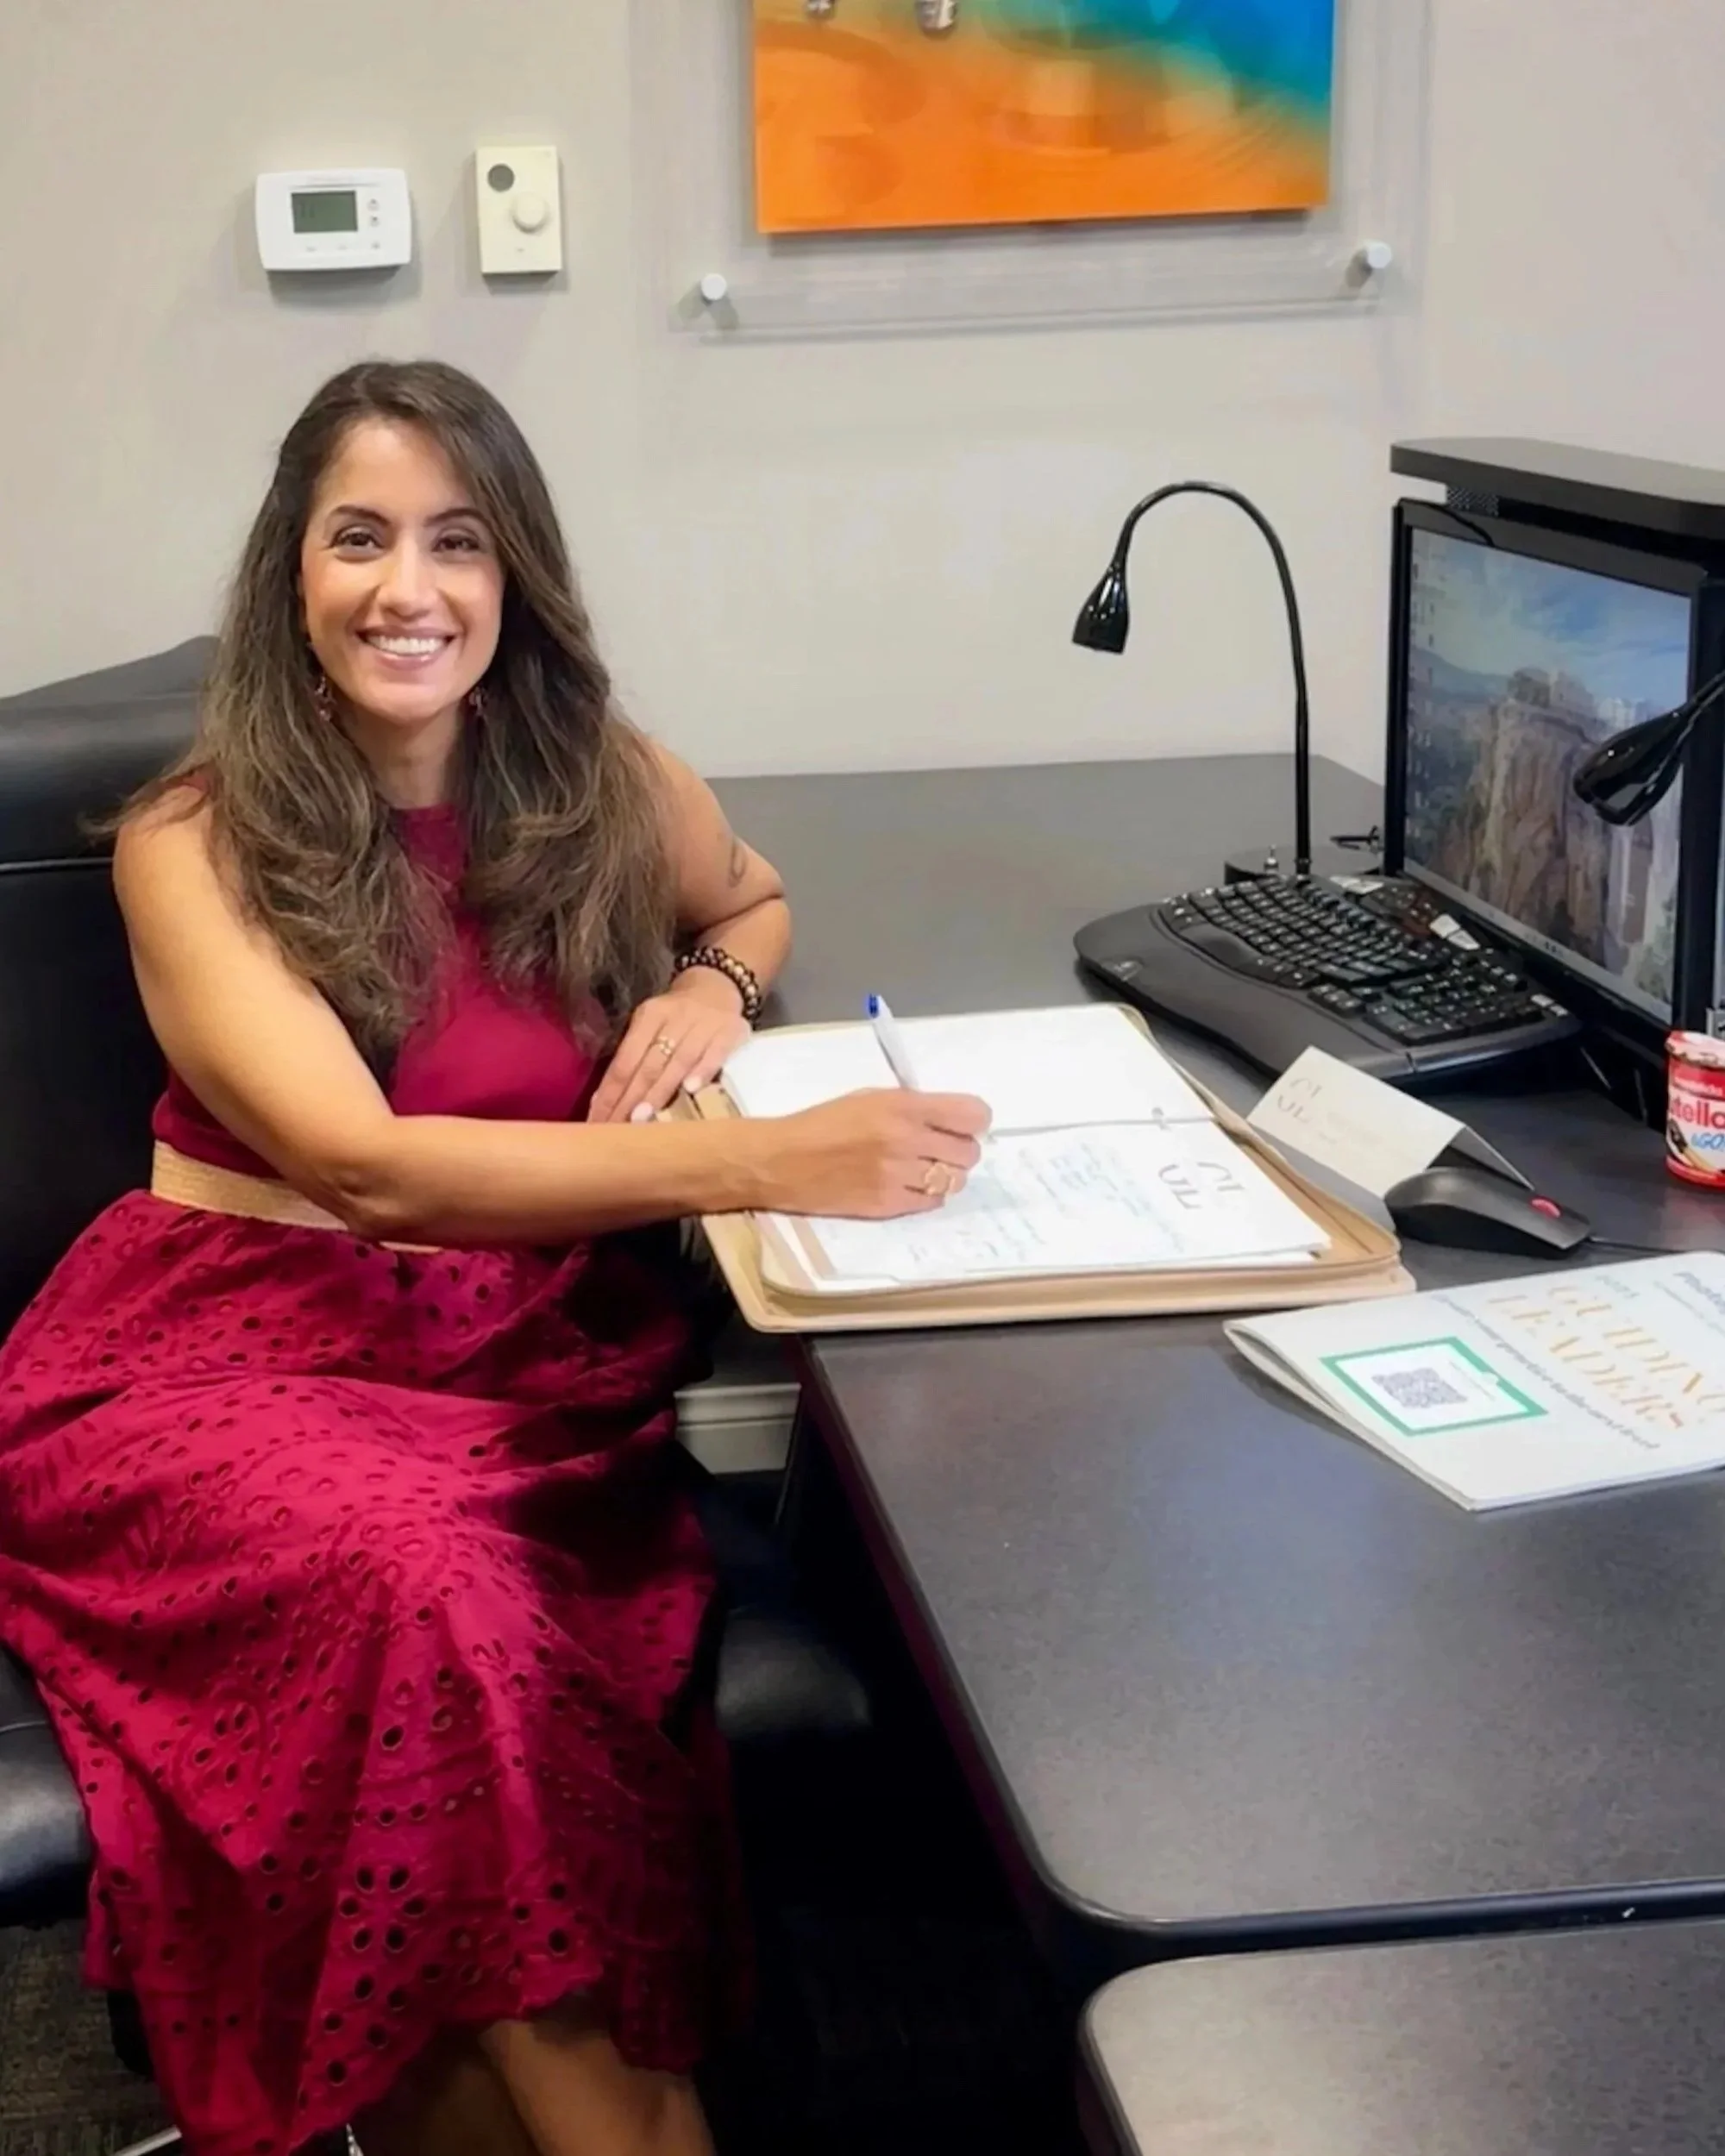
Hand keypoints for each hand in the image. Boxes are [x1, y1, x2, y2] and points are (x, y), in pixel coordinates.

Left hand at [589, 978, 751, 1124]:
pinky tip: (691, 1089)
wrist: (718, 986)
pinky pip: (715, 1053)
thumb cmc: (676, 1017)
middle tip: (616, 1127)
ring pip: (678, 1061)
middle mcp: (674, 1018)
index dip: (611, 1091)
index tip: (598, 1120)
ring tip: (643, 1118)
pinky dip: (703, 1070)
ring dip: (660, 1090)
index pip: (625, 1060)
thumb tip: (607, 1100)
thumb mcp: (652, 1025)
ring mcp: (703, 1024)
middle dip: (630, 1098)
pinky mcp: (729, 1031)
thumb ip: (634, 1057)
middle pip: (649, 1064)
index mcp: (649, 1016)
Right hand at [764, 1089, 991, 1218]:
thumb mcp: (870, 1098)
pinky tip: (907, 1185)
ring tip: (922, 1169)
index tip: (964, 1125)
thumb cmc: (823, 1123)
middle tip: (940, 1149)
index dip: (974, 1121)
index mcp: (903, 1106)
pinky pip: (931, 1202)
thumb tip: (954, 1120)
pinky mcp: (888, 1205)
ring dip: (945, 1175)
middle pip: (969, 1152)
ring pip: (954, 1181)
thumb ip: (913, 1106)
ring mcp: (898, 1175)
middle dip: (959, 1150)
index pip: (972, 1115)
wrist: (781, 1161)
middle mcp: (906, 1140)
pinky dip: (926, 1195)